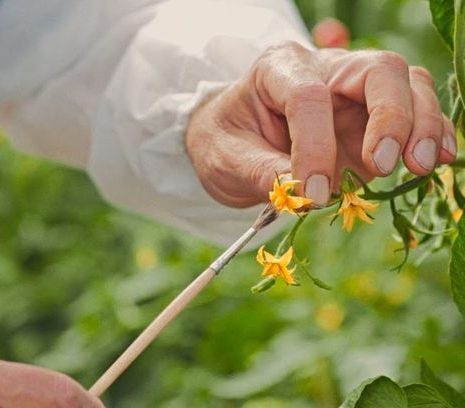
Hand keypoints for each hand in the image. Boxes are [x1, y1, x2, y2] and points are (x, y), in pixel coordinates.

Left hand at [185, 41, 456, 207]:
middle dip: (391, 116)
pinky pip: (414, 112)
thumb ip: (260, 174)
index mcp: (277, 69)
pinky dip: (431, 133)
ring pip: (406, 86)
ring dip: (421, 125)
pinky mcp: (371, 116)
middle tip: (385, 164)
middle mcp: (323, 69)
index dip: (316, 145)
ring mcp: (353, 90)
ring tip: (419, 166)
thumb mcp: (225, 159)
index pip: (308, 95)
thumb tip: (305, 194)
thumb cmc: (225, 142)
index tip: (314, 193)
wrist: (233, 141)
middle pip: (377, 71)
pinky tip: (437, 160)